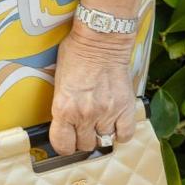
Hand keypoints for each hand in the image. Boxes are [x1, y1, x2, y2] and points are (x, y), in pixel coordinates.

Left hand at [49, 29, 137, 156]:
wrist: (100, 39)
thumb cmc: (76, 54)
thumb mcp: (59, 81)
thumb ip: (62, 104)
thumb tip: (64, 122)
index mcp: (63, 108)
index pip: (62, 145)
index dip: (64, 145)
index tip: (67, 141)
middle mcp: (84, 114)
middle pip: (84, 145)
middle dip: (83, 138)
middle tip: (84, 126)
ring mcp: (107, 112)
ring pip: (104, 141)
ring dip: (101, 134)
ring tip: (99, 121)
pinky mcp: (125, 108)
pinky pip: (125, 135)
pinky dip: (121, 132)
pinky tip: (115, 122)